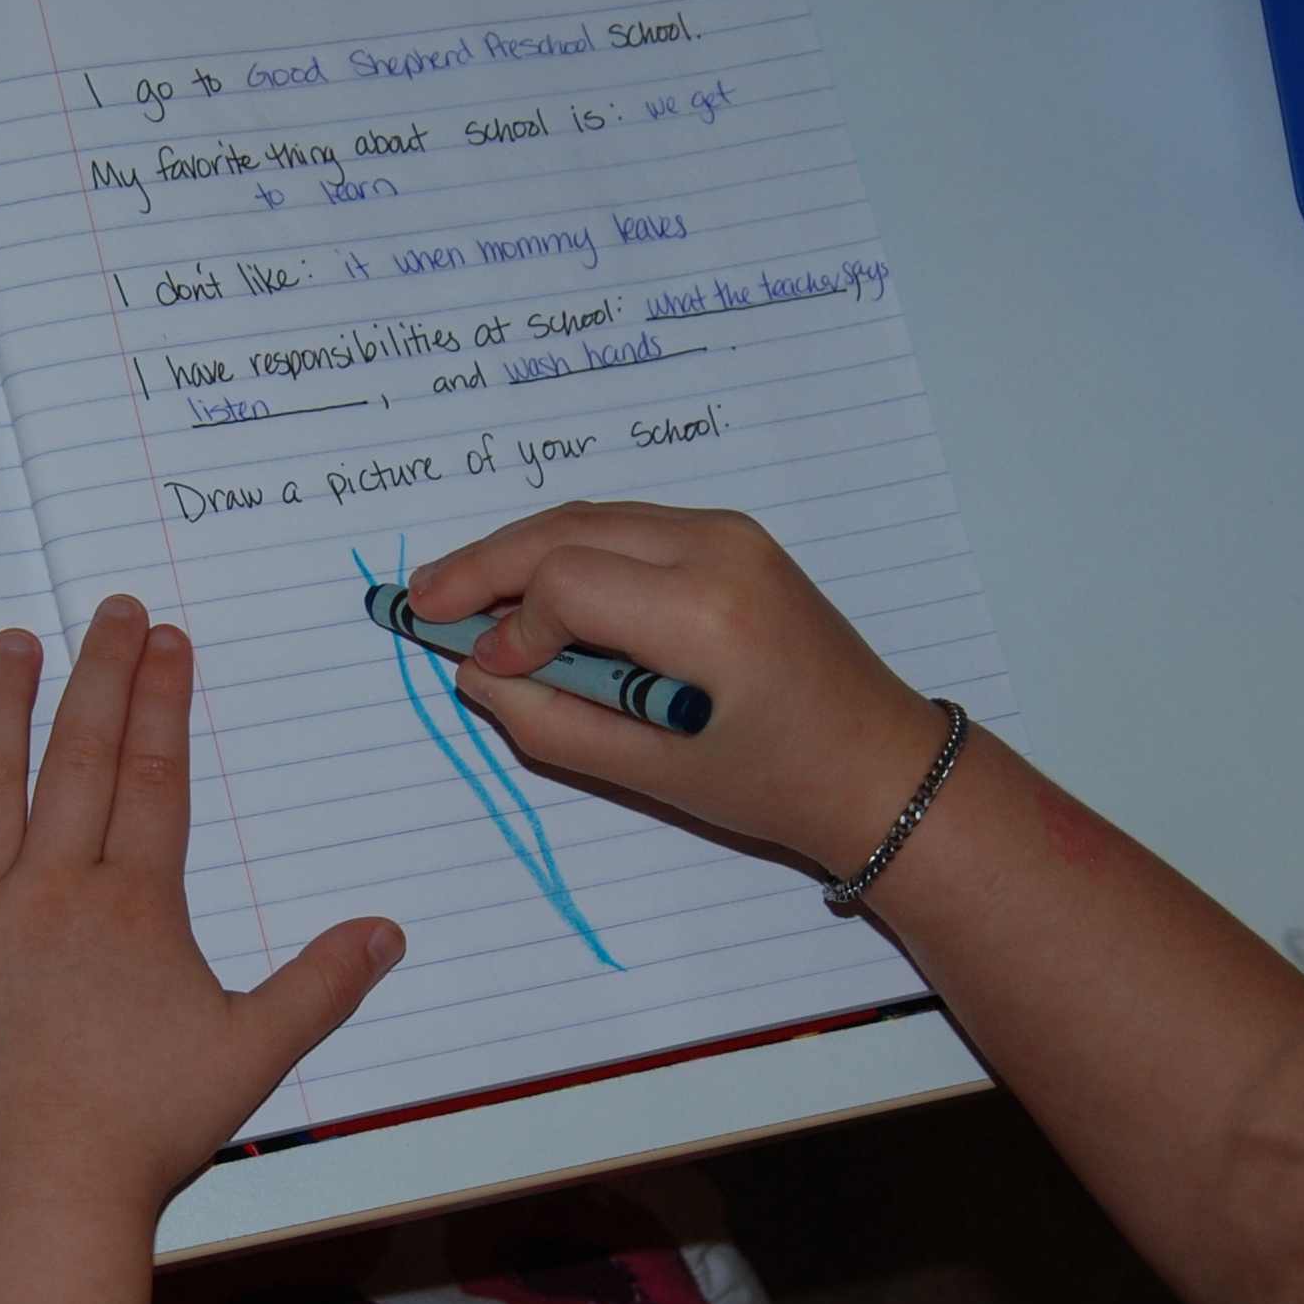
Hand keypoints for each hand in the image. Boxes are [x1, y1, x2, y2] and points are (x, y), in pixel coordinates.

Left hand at [0, 598, 405, 1227]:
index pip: (154, 777)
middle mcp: (52, 888)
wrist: (28, 1191)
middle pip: (81, 759)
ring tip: (15, 642)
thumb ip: (321, 986)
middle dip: (101, 676)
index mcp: (135, 905)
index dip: (163, 701)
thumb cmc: (142, 1132)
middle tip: (111, 610)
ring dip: (3, 705)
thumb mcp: (252, 1056)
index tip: (168, 641)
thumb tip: (386, 932)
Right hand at [409, 502, 950, 878]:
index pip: (567, 584)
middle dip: (488, 563)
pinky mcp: (734, 537)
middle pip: (569, 530)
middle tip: (421, 600)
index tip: (482, 671)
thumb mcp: (657, 776)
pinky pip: (630, 526)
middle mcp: (720, 551)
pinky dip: (573, 551)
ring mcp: (732, 534)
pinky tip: (532, 589)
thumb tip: (479, 677)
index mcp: (706, 615)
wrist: (883, 767)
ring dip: (524, 551)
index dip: (509, 625)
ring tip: (461, 592)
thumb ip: (555, 726)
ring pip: (594, 517)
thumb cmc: (780, 785)